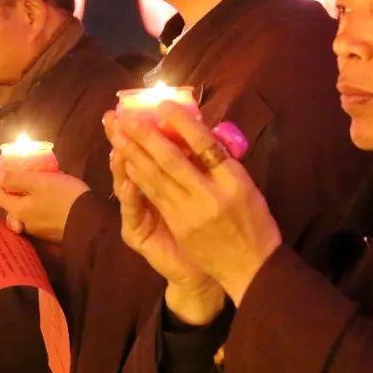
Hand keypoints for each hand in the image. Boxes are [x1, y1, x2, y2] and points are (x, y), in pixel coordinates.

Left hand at [0, 168, 88, 241]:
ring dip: (30, 200)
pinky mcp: (53, 234)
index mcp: (18, 211)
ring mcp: (39, 232)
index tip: (14, 170)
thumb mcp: (39, 182)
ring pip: (26, 213)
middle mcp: (24, 224)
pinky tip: (53, 202)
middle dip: (17, 190)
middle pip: (12, 205)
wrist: (91, 222)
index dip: (2, 180)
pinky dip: (41, 209)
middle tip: (31, 177)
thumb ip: (16, 179)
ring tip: (43, 188)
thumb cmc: (64, 197)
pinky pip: (40, 219)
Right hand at [106, 111, 224, 324]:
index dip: (140, 128)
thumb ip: (195, 165)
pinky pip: (131, 210)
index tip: (134, 105)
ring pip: (127, 182)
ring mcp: (138, 214)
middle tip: (113, 116)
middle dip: (123, 137)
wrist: (214, 270)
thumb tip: (200, 127)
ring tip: (117, 142)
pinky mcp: (135, 234)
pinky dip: (128, 192)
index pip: (147, 149)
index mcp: (163, 181)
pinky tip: (126, 177)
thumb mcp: (205, 191)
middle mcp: (146, 194)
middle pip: (131, 160)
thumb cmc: (214, 229)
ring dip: (121, 162)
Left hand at [112, 103, 280, 305]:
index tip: (164, 105)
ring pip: (158, 178)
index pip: (205, 144)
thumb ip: (224, 163)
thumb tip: (200, 134)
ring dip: (135, 154)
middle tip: (127, 116)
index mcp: (234, 180)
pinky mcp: (179, 226)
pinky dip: (139, 178)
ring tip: (119, 134)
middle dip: (147, 136)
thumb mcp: (248, 188)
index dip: (183, 123)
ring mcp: (192, 212)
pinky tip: (127, 164)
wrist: (250, 267)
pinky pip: (156, 197)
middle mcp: (211, 194)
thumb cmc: (254, 222)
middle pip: (173, 159)